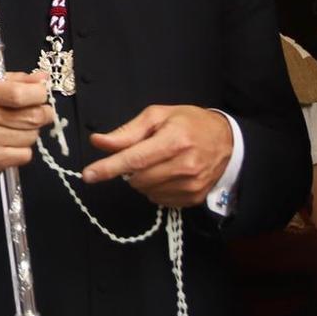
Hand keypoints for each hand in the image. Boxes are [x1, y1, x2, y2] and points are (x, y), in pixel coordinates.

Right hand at [0, 72, 53, 181]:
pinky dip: (23, 151)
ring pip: (31, 136)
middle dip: (43, 115)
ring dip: (31, 133)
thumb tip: (43, 78)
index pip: (20, 93)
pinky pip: (25, 154)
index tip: (42, 95)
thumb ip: (18, 81)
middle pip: (32, 116)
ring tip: (17, 130)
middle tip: (41, 114)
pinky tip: (10, 145)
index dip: (39, 95)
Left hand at [82, 105, 231, 207]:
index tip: (88, 175)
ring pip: (146, 191)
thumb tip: (98, 142)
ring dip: (142, 179)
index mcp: (174, 140)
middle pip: (137, 178)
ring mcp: (190, 185)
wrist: (227, 141)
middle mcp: (184, 165)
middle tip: (141, 154)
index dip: (109, 168)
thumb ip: (127, 132)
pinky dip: (155, 188)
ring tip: (158, 162)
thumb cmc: (190, 123)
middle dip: (129, 169)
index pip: (135, 159)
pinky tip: (167, 173)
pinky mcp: (193, 198)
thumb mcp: (158, 116)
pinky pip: (158, 199)